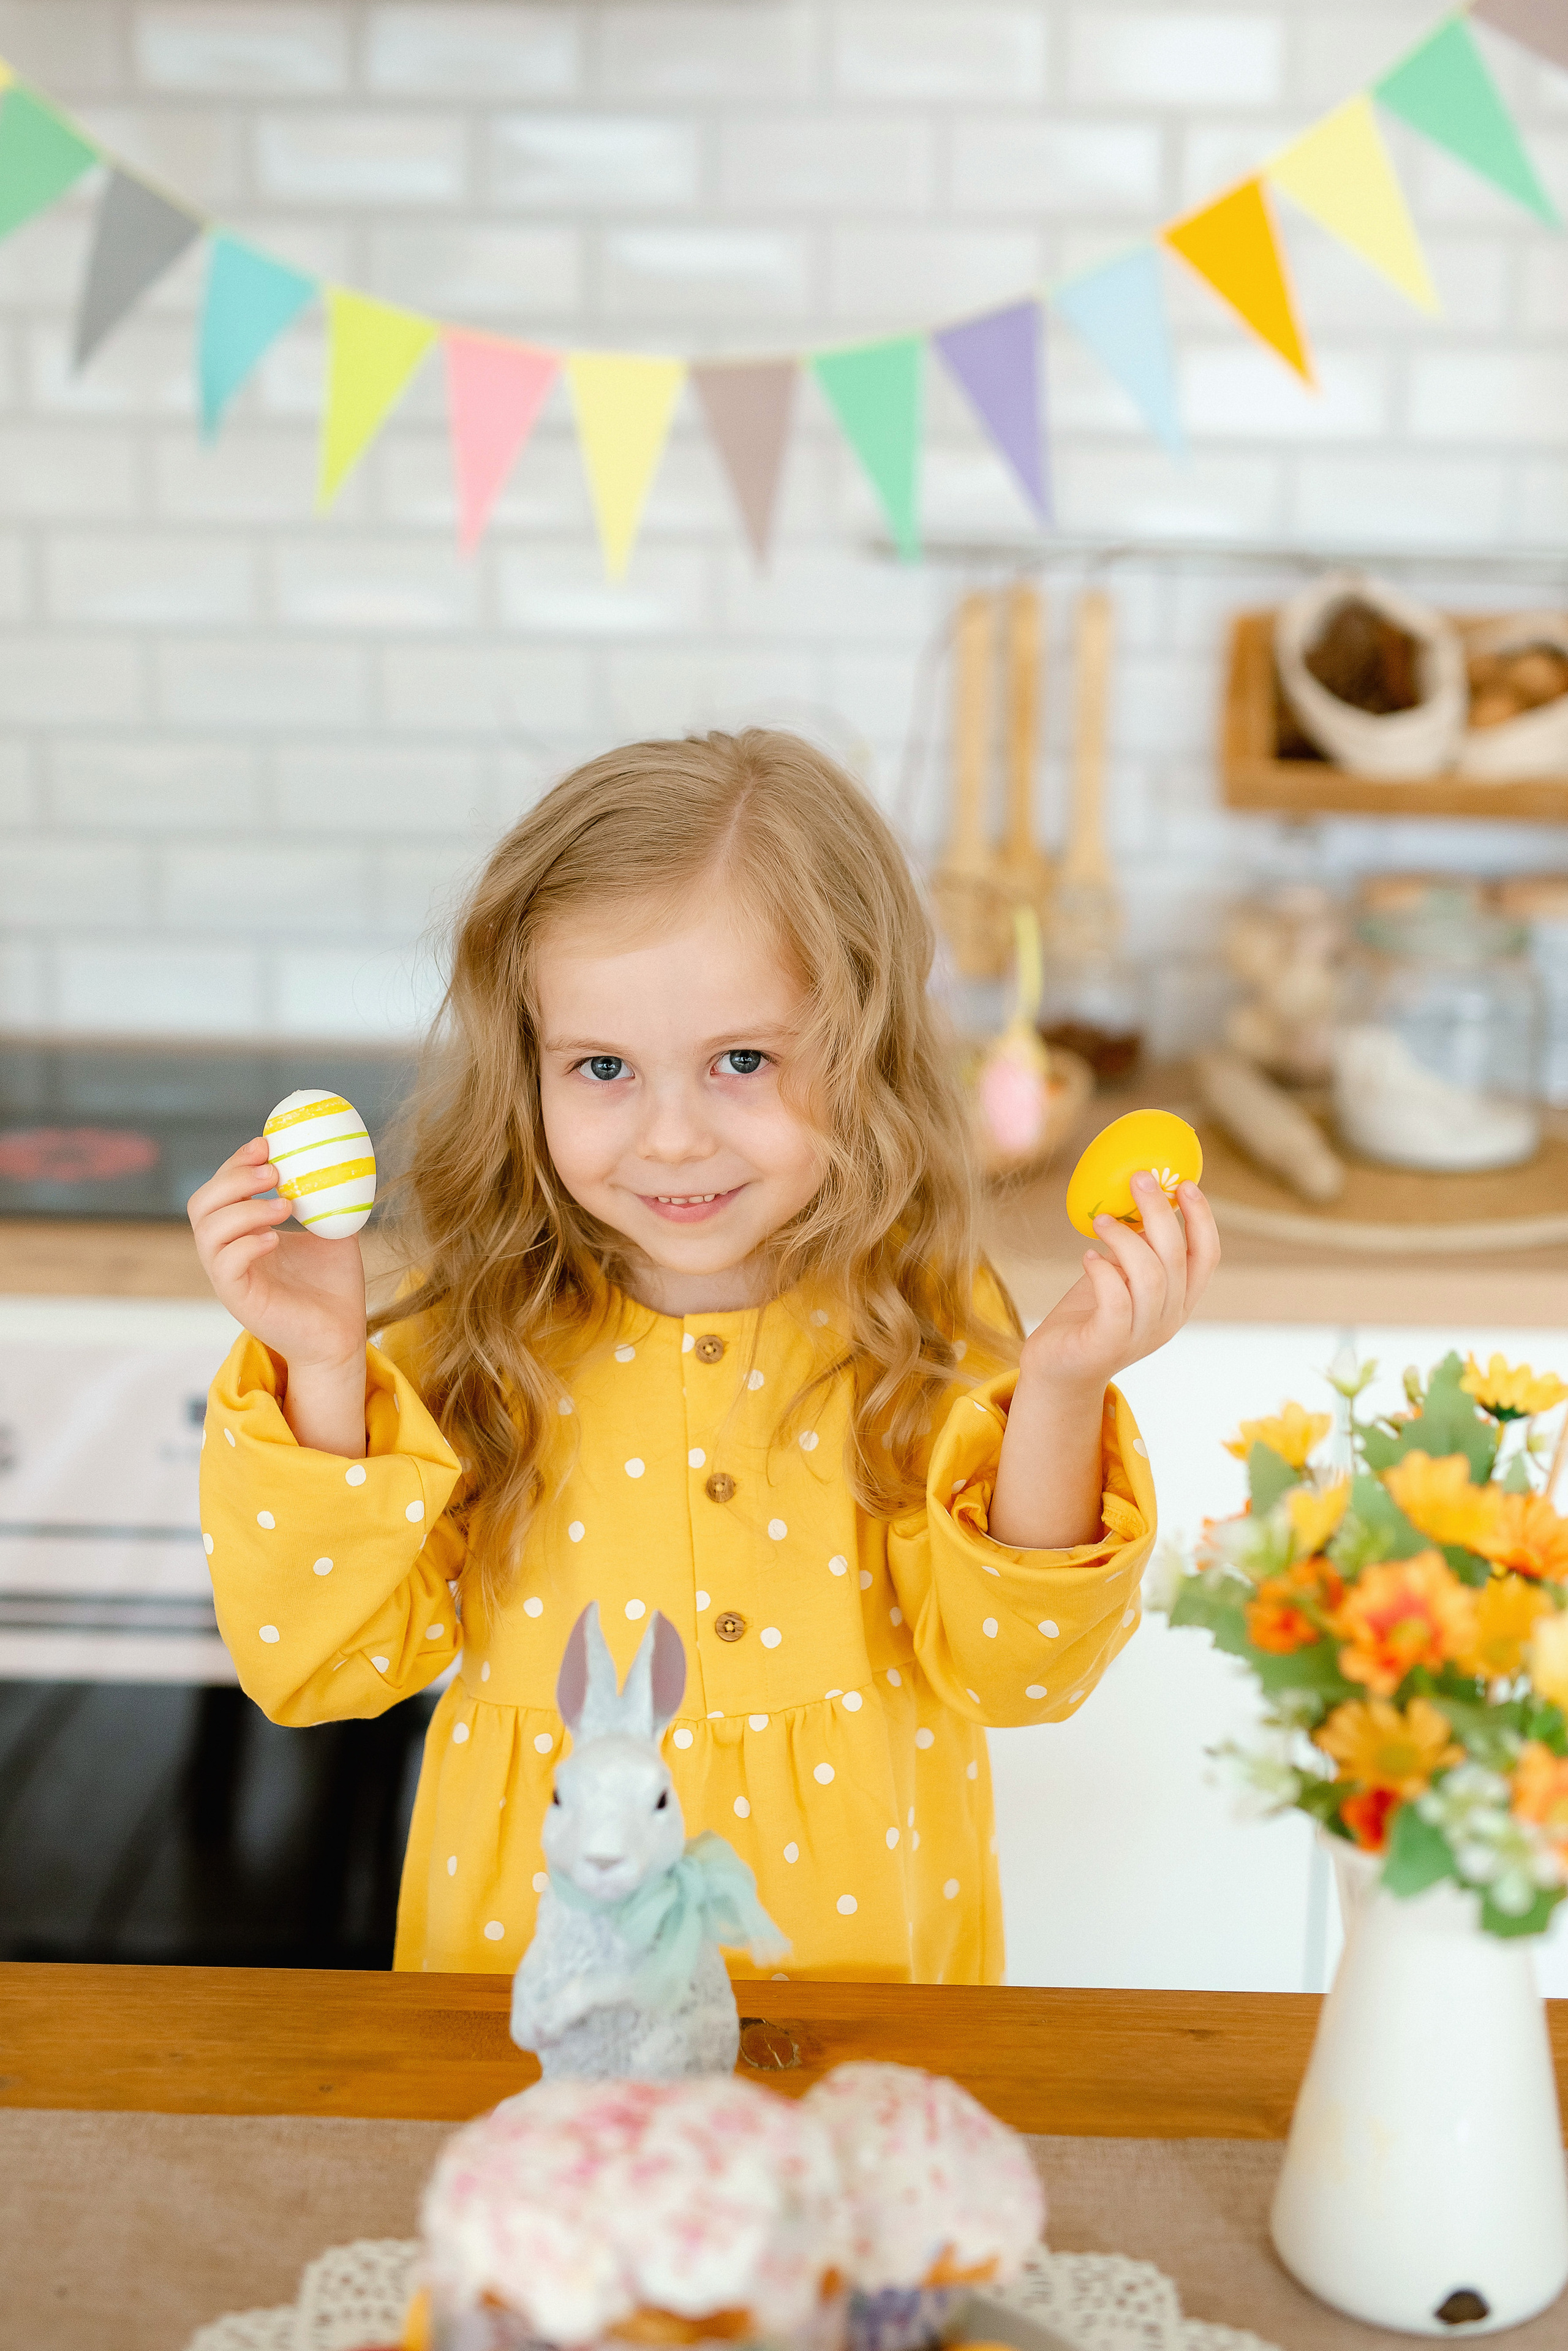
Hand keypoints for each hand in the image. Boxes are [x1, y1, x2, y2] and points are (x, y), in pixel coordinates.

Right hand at [188, 1139, 369, 1455]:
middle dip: (232, 1179)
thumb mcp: (333, 1230)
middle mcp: (228, 1252)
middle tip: (273, 1171)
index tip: (266, 1143)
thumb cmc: (335, 1286)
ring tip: (283, 1205)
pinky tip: (276, 1238)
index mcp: (242, 1232)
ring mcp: (229, 1277)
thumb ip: (328, 1197)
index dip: (236, 1163)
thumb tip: (339, 1157)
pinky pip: (225, 1265)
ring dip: (243, 1210)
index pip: (221, 1189)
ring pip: (207, 1232)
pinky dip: (246, 1244)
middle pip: (201, 1205)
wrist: (342, 1336)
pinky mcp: (238, 1300)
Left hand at [1022, 1175, 1219, 1398]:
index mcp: (1179, 1301)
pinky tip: (1088, 1256)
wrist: (1059, 1370)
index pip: (1206, 1257)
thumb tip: (1143, 1199)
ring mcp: (1140, 1335)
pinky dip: (1103, 1271)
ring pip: (1151, 1277)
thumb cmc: (1090, 1316)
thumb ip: (1138, 1249)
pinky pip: (1116, 1301)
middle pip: (1176, 1258)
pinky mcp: (1107, 1344)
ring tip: (1103, 1220)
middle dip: (1160, 1212)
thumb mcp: (1122, 1276)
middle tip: (1139, 1179)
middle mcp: (1167, 1319)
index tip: (1185, 1183)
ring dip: (1126, 1239)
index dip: (1202, 1218)